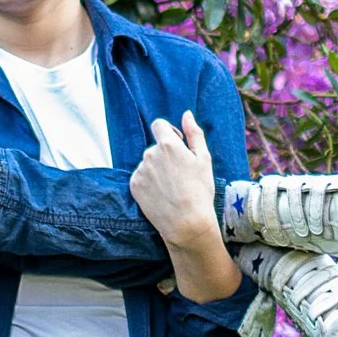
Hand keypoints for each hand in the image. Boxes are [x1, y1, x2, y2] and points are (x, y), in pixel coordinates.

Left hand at [130, 112, 220, 248]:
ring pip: (148, 164)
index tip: (177, 143)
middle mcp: (149, 154)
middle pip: (155, 148)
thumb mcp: (203, 158)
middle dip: (165, 156)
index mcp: (167, 144)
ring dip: (157, 170)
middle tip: (180, 174)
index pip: (159, 124)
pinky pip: (141, 177)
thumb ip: (194, 133)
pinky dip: (149, 182)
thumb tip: (186, 114)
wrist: (186, 221)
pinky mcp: (133, 186)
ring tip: (172, 187)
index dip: (168, 132)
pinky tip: (162, 194)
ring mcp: (139, 171)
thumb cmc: (199, 190)